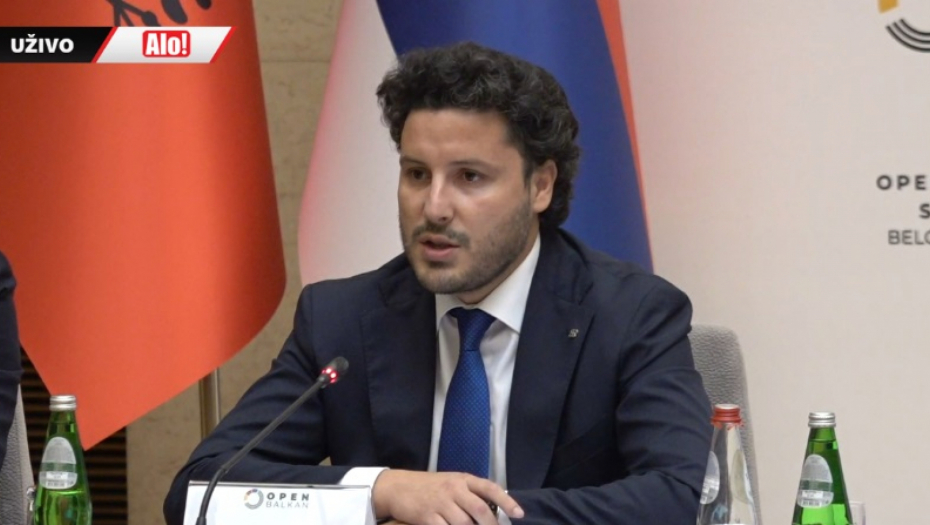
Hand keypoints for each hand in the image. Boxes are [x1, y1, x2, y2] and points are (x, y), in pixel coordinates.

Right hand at [372, 470, 523, 524]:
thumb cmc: (429, 487)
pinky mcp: (427, 517)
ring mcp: (440, 503)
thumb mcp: (451, 483)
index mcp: (463, 479)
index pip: (490, 488)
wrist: (398, 487)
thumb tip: (493, 511)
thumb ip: (470, 494)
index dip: (506, 501)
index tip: (519, 514)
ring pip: (464, 524)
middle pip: (480, 510)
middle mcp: (453, 489)